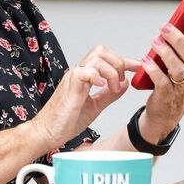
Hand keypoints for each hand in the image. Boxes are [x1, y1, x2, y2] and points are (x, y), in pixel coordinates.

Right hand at [25, 45, 139, 150]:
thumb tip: (124, 84)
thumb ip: (109, 95)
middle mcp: (79, 74)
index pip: (106, 59)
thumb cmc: (65, 122)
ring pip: (96, 58)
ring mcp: (73, 78)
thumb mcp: (94, 106)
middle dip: (118, 63)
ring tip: (112, 89)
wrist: (46, 133)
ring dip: (111, 72)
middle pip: (101, 51)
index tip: (136, 66)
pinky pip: (85, 71)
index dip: (124, 60)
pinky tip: (102, 87)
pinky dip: (97, 76)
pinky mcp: (70, 86)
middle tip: (120, 82)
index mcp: (84, 77)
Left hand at [136, 7, 183, 142]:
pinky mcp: (167, 97)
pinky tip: (146, 60)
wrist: (165, 113)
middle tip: (165, 26)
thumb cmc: (174, 81)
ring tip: (155, 42)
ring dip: (166, 54)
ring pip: (179, 69)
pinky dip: (154, 70)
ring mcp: (182, 88)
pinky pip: (162, 82)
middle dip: (179, 39)